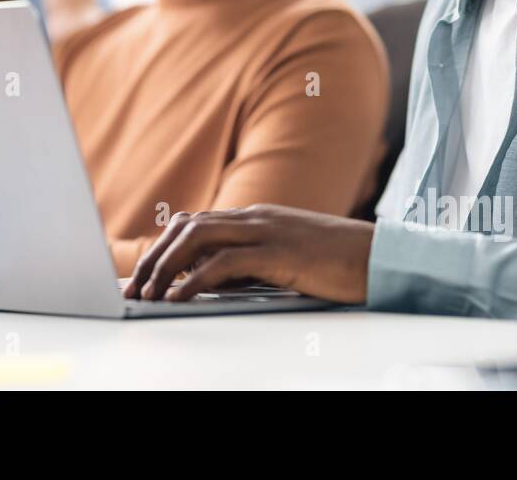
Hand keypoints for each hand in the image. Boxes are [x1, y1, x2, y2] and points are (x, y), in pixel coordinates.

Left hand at [123, 204, 374, 303]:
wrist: (382, 257)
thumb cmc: (338, 263)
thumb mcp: (286, 261)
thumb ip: (250, 265)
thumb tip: (210, 284)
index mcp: (256, 218)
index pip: (195, 223)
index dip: (163, 246)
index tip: (142, 273)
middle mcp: (255, 217)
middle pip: (187, 227)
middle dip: (154, 257)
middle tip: (134, 287)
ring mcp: (266, 231)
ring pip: (197, 238)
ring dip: (164, 267)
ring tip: (146, 293)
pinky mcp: (278, 252)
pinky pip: (223, 263)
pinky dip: (193, 280)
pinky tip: (176, 298)